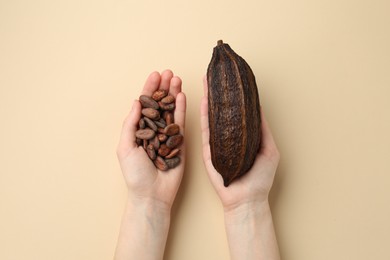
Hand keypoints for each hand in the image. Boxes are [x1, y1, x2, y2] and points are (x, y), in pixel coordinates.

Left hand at [117, 70, 185, 209]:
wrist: (152, 194)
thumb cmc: (135, 174)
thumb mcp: (125, 147)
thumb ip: (131, 124)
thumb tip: (136, 102)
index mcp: (138, 130)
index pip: (145, 105)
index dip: (149, 89)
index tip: (155, 74)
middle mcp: (153, 130)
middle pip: (160, 104)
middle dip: (164, 87)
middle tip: (169, 72)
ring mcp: (167, 135)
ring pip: (171, 110)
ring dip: (174, 94)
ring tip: (177, 78)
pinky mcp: (180, 142)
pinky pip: (181, 122)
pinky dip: (182, 109)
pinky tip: (182, 96)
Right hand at [200, 77, 279, 211]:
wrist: (247, 199)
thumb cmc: (260, 178)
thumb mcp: (269, 149)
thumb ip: (263, 129)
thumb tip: (259, 107)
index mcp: (241, 135)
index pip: (236, 110)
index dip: (234, 93)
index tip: (232, 76)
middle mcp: (227, 135)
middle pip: (221, 108)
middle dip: (218, 89)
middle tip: (216, 71)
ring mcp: (216, 141)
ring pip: (211, 114)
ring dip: (209, 95)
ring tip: (207, 78)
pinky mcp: (207, 150)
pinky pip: (205, 128)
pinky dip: (204, 113)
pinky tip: (203, 98)